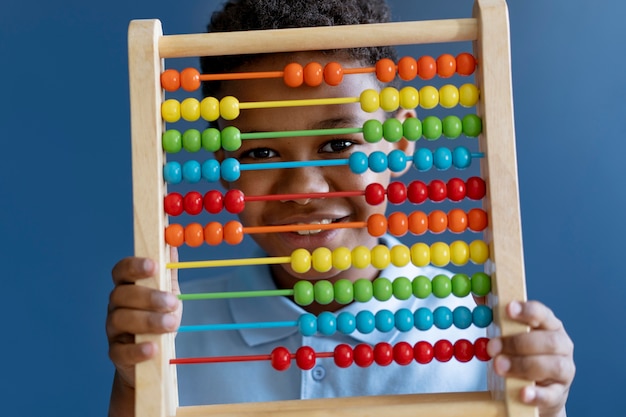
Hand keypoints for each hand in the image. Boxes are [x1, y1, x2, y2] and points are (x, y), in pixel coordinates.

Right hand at [106, 251, 180, 414]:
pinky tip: (153, 347)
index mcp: (128, 287)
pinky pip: (120, 351)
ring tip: (172, 325)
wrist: (152, 357)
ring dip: (148, 321)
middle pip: (121, 295)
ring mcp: (113, 330)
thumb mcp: (168, 293)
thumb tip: (172, 244)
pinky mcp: (116, 354)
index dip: (134, 265)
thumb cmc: (159, 318)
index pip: (121, 270)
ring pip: (120, 319)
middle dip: (148, 297)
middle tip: (173, 303)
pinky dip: (137, 349)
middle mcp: (116, 306)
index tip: (153, 265)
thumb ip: (168, 272)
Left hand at [488, 301, 574, 416]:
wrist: (533, 387)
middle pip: (549, 341)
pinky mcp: (558, 394)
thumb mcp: (509, 333)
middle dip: (518, 343)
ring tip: (499, 367)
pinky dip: (537, 394)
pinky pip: (551, 394)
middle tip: (492, 347)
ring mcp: (563, 371)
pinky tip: (522, 392)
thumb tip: (478, 295)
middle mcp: (561, 346)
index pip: (543, 314)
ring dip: (523, 365)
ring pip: (553, 366)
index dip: (527, 310)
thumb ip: (494, 313)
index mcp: (549, 326)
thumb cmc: (520, 353)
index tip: (508, 309)